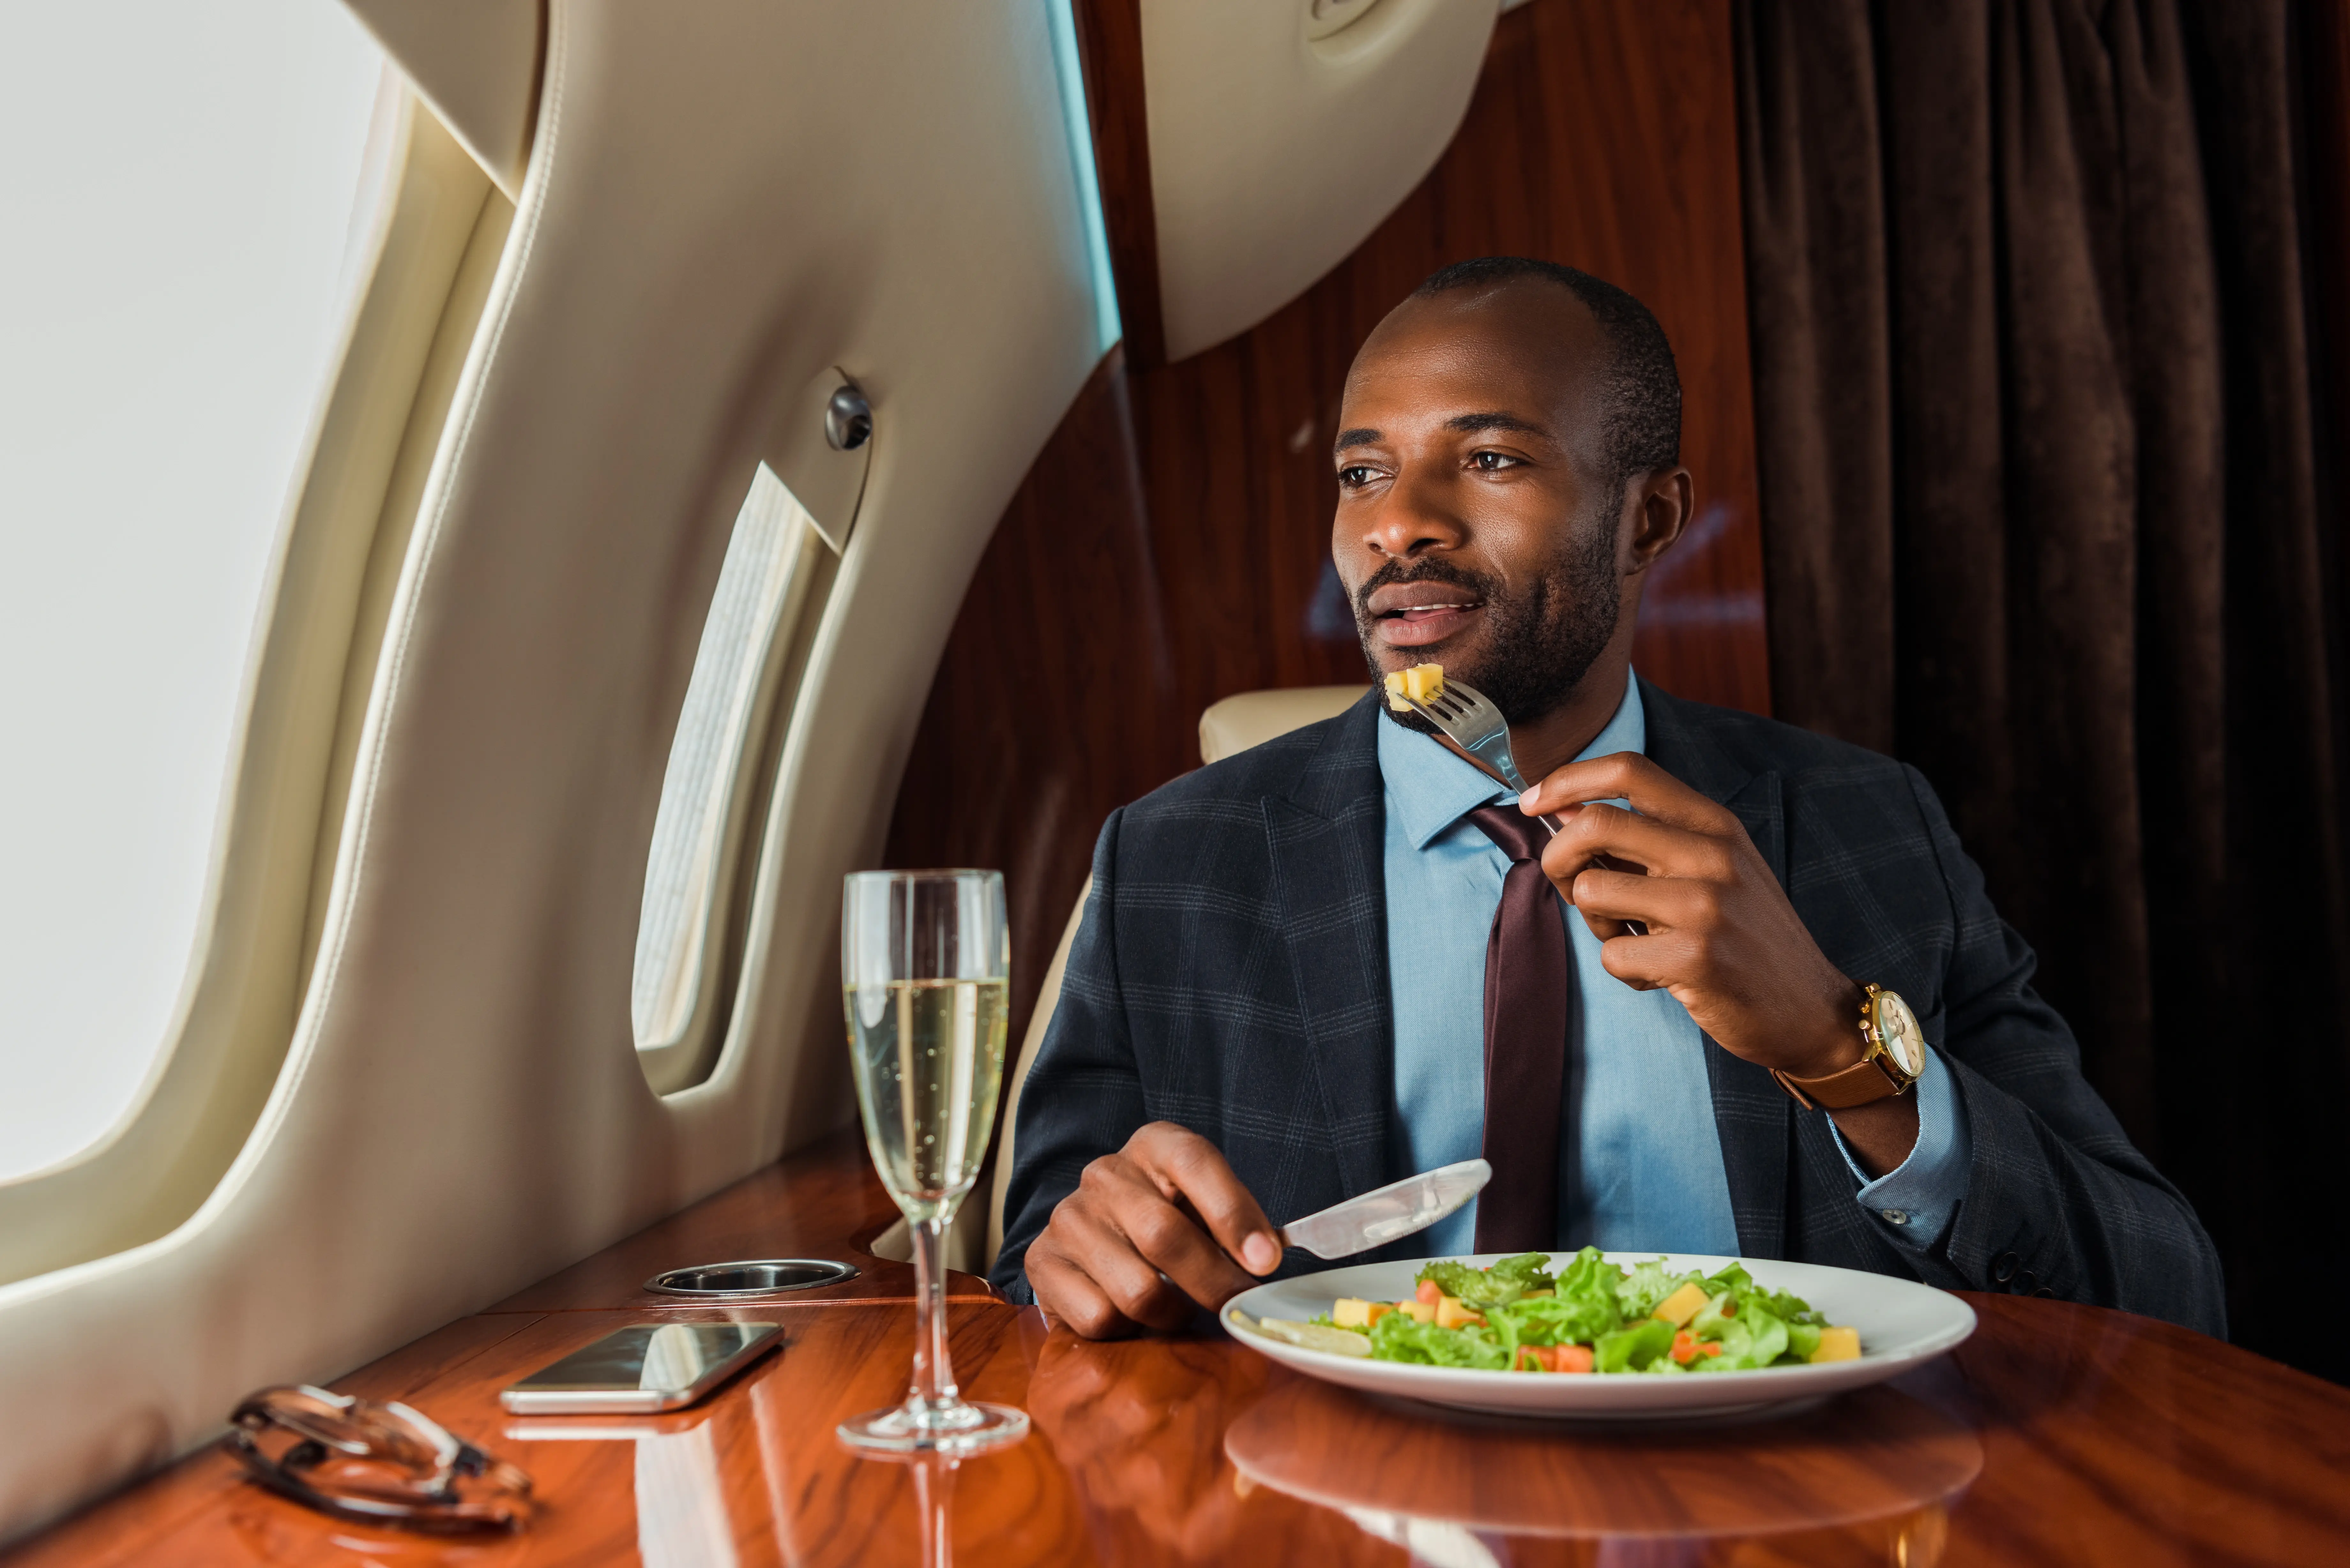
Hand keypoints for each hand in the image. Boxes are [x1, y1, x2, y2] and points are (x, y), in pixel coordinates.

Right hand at [1026, 1122, 1282, 1338]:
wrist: (1094, 1242)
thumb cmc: (1169, 1223)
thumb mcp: (1204, 1208)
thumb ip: (1236, 1228)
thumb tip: (1265, 1263)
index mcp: (1154, 1145)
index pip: (1194, 1162)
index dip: (1234, 1213)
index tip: (1266, 1262)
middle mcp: (1106, 1174)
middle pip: (1165, 1235)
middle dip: (1213, 1283)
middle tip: (1237, 1308)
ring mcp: (1069, 1217)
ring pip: (1137, 1290)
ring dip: (1172, 1314)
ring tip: (1178, 1310)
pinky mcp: (1042, 1261)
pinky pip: (1100, 1317)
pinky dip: (1126, 1330)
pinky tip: (1130, 1314)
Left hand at [1519, 754, 1918, 1176]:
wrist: (1811, 1010)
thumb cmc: (1747, 938)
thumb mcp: (1712, 870)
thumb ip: (1646, 838)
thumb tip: (1562, 809)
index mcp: (1715, 824)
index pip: (1630, 769)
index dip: (1567, 778)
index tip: (1532, 801)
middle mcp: (1712, 854)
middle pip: (1595, 823)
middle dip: (1558, 856)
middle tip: (1569, 887)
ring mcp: (1705, 905)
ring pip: (1590, 891)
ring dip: (1596, 925)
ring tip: (1636, 940)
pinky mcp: (1694, 957)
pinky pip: (1611, 954)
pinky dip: (1623, 971)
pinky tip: (1660, 976)